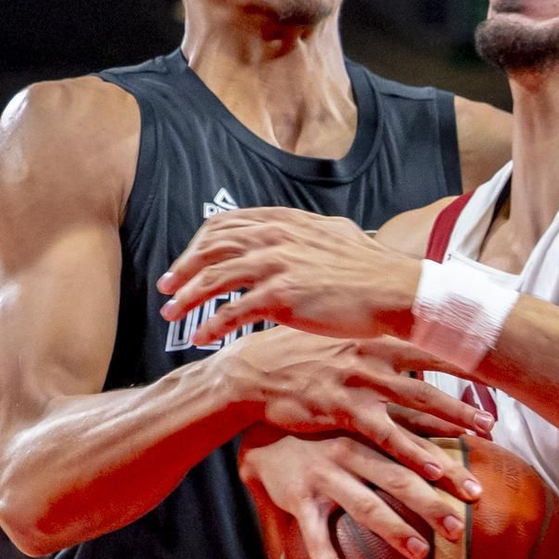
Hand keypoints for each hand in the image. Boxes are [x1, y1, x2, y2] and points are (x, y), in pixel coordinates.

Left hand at [161, 210, 416, 347]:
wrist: (394, 289)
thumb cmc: (369, 269)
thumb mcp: (331, 234)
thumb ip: (302, 233)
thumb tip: (292, 234)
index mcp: (283, 220)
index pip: (224, 225)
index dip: (197, 244)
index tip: (184, 263)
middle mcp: (274, 237)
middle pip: (210, 248)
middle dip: (181, 269)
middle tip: (165, 290)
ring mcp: (277, 265)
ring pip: (214, 279)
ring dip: (186, 298)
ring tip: (171, 316)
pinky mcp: (282, 297)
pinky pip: (233, 312)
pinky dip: (211, 325)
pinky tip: (201, 339)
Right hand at [222, 327, 490, 479]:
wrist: (250, 370)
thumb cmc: (292, 354)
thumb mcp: (335, 336)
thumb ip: (370, 338)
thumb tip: (396, 333)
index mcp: (376, 338)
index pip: (431, 348)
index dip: (465, 363)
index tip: (496, 376)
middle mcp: (374, 357)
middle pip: (433, 383)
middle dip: (466, 407)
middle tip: (496, 426)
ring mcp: (359, 383)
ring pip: (417, 411)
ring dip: (452, 434)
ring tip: (478, 459)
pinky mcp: (340, 409)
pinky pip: (384, 435)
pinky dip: (412, 452)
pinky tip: (434, 469)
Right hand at [242, 432, 480, 558]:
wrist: (262, 434)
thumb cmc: (326, 430)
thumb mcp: (364, 421)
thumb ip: (406, 426)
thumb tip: (458, 427)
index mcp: (371, 435)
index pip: (418, 452)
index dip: (448, 471)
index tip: (476, 492)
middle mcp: (351, 452)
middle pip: (398, 479)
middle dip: (430, 504)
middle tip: (457, 529)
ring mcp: (324, 476)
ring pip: (363, 505)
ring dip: (393, 529)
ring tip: (419, 551)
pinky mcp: (298, 500)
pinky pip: (314, 535)